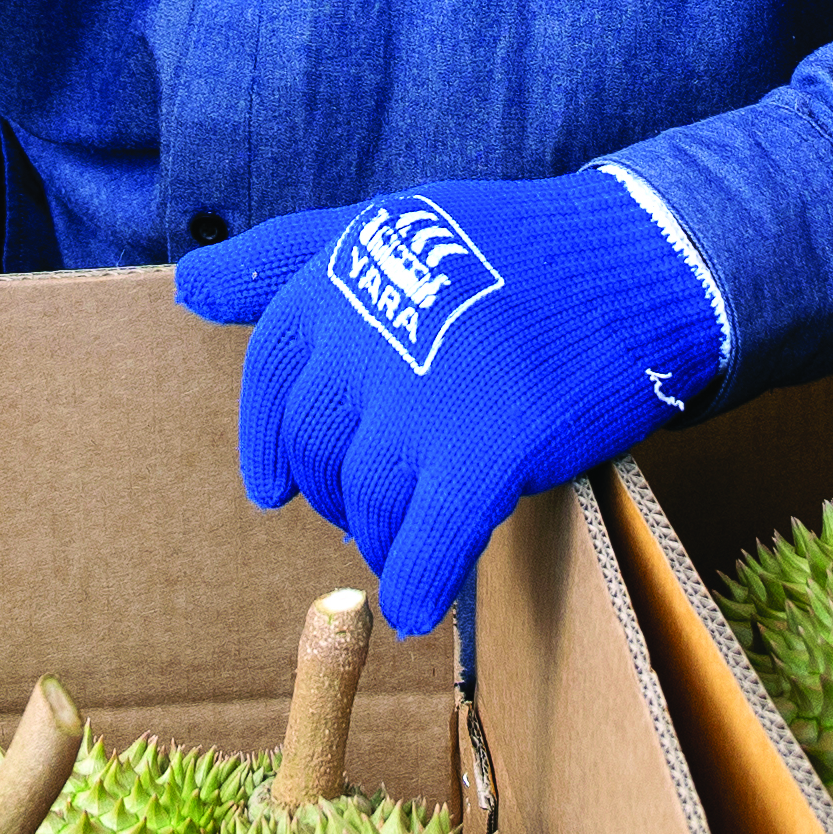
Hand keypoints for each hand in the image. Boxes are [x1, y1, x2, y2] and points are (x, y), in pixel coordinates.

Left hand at [179, 165, 732, 633]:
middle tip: (380, 507)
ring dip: (382, 537)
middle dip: (340, 491)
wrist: (644, 261)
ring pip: (365, 504)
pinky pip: (425, 545)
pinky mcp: (484, 450)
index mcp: (339, 276)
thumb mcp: (396, 225)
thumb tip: (188, 286)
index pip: (274, 380)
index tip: (275, 488)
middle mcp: (366, 334)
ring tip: (414, 542)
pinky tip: (418, 608)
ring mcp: (423, 397)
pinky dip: (415, 585)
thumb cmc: (520, 248)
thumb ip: (291, 257)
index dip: (271, 442)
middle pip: (319, 451)